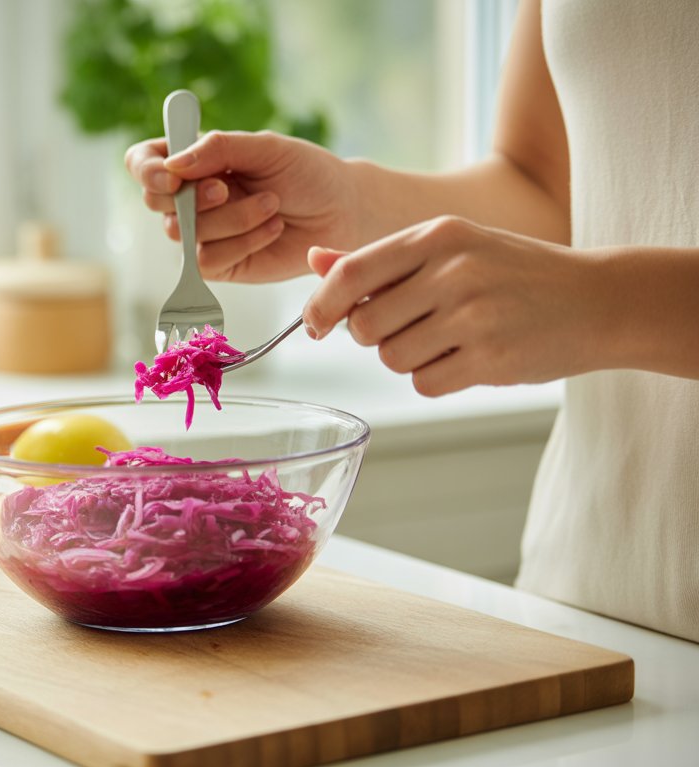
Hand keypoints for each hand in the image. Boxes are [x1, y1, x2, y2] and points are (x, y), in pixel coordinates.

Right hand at [123, 130, 357, 282]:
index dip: (147, 170)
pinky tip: (271, 230)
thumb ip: (219, 148)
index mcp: (194, 160)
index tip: (173, 175)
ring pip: (185, 233)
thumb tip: (174, 164)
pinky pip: (206, 260)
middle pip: (154, 201)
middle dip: (191, 198)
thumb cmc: (306, 172)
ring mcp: (202, 233)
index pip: (142, 162)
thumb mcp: (265, 147)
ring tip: (271, 205)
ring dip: (231, 219)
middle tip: (228, 189)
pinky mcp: (220, 264)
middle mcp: (191, 197)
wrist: (341, 212)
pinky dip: (242, 243)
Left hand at [302, 216, 600, 396]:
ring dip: (409, 358)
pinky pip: (425, 384)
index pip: (350, 273)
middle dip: (375, 336)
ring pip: (392, 358)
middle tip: (413, 326)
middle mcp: (452, 270)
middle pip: (364, 326)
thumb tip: (315, 260)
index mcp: (437, 235)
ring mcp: (473, 315)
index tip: (316, 324)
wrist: (598, 299)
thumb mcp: (451, 248)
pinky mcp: (490, 358)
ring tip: (449, 339)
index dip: (321, 305)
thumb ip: (380, 259)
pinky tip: (468, 358)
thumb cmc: (512, 273)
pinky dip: (437, 379)